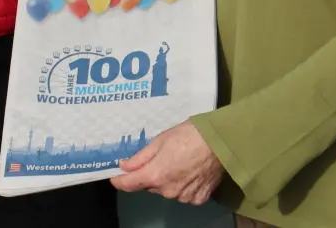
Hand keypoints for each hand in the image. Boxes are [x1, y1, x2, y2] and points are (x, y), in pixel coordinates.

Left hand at [110, 121, 224, 204]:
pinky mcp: (199, 199)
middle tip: (160, 158)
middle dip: (150, 174)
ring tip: (179, 162)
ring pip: (167, 190)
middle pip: (150, 185)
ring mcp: (184, 197)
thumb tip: (124, 166)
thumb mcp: (159, 141)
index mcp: (155, 175)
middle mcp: (168, 191)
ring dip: (167, 180)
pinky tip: (190, 172)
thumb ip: (140, 158)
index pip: (129, 184)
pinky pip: (184, 194)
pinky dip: (184, 186)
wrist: (220, 142)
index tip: (116, 176)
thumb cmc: (188, 135)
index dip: (119, 181)